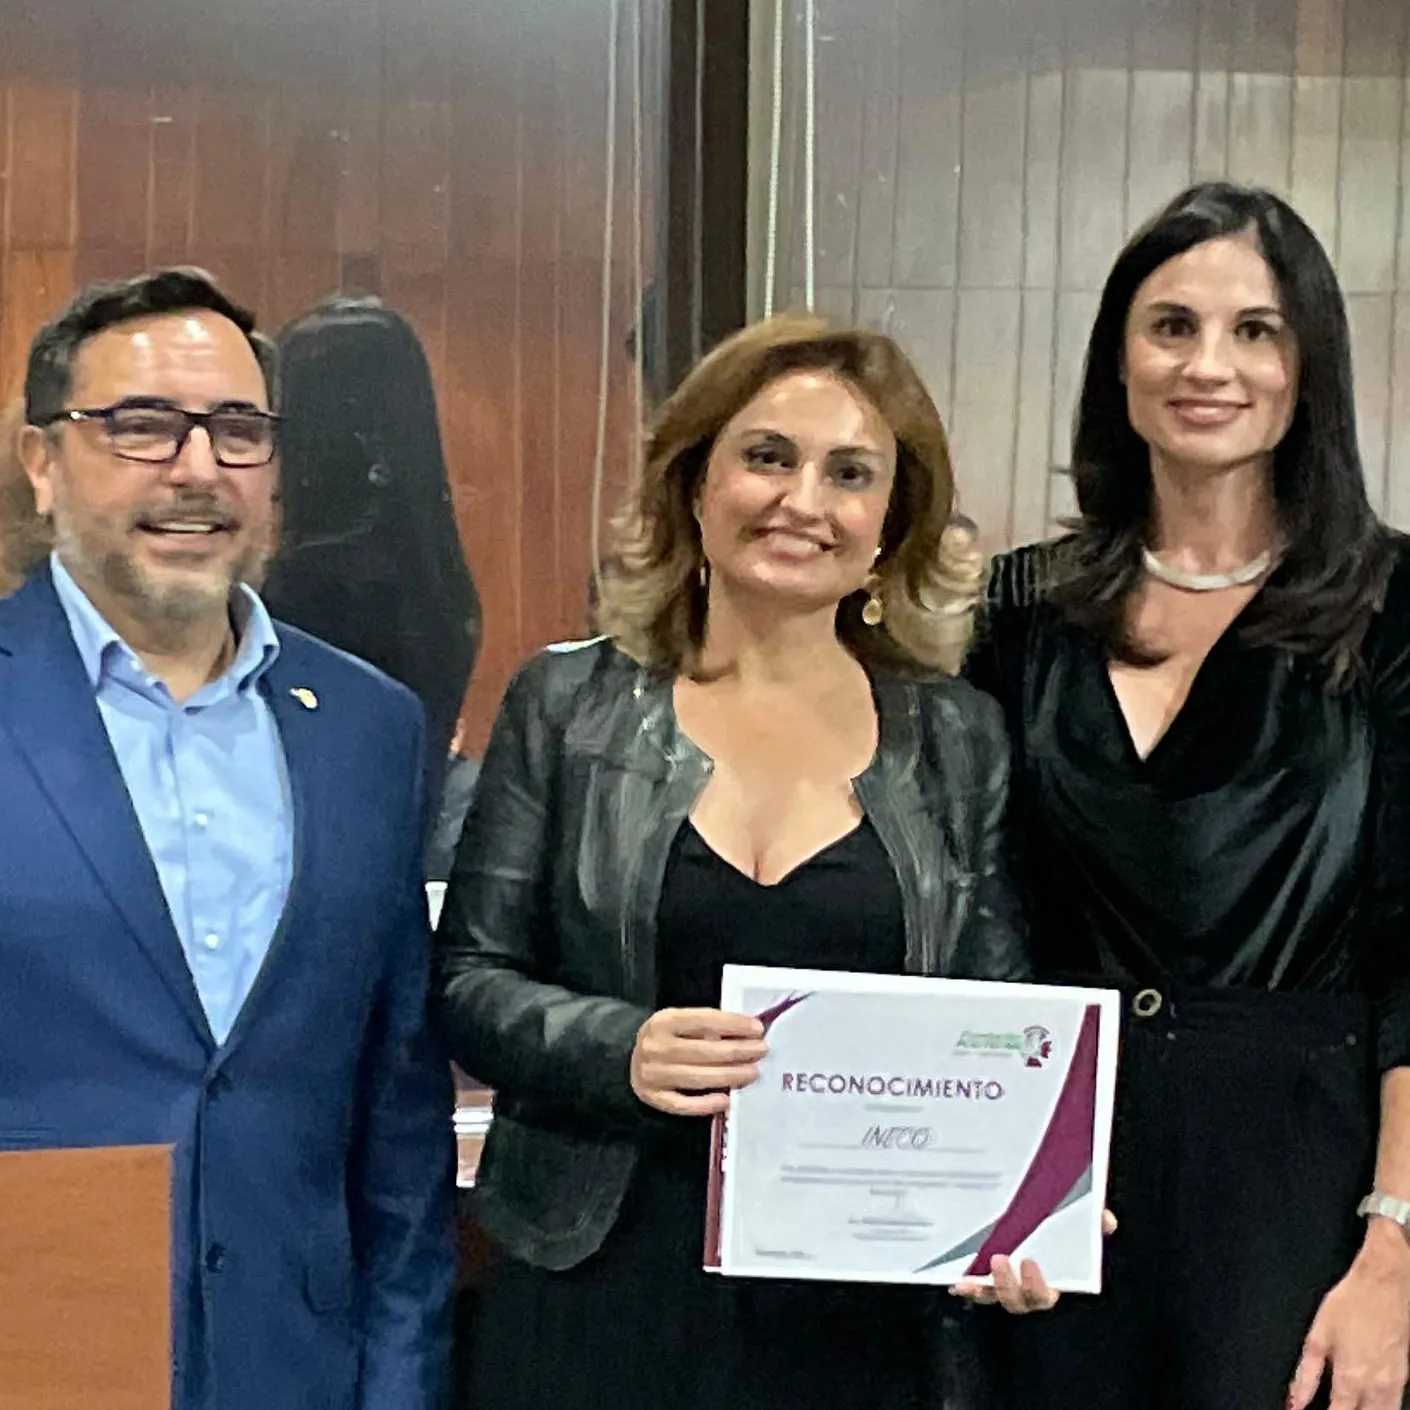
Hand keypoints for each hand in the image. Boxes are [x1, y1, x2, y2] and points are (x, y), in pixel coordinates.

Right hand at [630, 1007, 766, 1115]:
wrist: (628, 1061)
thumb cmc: (665, 1038)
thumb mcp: (679, 1023)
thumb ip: (706, 1026)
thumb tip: (746, 1032)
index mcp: (663, 1021)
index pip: (704, 1020)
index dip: (733, 1024)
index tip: (758, 1029)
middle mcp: (655, 1047)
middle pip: (705, 1051)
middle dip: (738, 1051)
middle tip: (762, 1051)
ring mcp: (652, 1075)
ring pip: (698, 1077)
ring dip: (730, 1076)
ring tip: (752, 1073)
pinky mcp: (653, 1098)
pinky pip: (683, 1104)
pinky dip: (705, 1104)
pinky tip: (726, 1100)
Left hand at [950, 1209, 1118, 1314]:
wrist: (1039, 1223)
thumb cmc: (1063, 1231)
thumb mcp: (1080, 1226)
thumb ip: (1095, 1223)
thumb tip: (1106, 1221)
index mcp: (1050, 1282)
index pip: (1044, 1295)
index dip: (1036, 1285)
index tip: (1029, 1262)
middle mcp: (1026, 1289)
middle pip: (1016, 1301)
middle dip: (1006, 1285)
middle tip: (998, 1260)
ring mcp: (1004, 1285)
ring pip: (991, 1297)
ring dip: (979, 1291)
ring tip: (966, 1281)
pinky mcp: (985, 1278)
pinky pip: (974, 1287)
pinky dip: (964, 1287)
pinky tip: (953, 1281)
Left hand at [1288, 1223, 1409, 1409]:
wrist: (1384, 1285)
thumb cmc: (1351, 1303)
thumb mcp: (1317, 1335)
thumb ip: (1305, 1373)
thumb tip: (1294, 1400)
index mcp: (1349, 1377)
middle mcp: (1375, 1386)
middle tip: (1336, 1408)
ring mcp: (1394, 1383)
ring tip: (1350, 1406)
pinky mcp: (1404, 1376)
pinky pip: (1395, 1404)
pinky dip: (1383, 1409)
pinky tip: (1372, 1404)